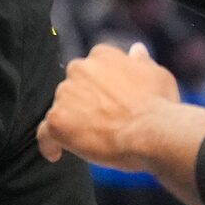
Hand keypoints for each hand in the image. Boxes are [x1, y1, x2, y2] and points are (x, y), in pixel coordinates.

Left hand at [38, 39, 180, 170]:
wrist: (152, 132)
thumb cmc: (159, 106)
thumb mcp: (157, 76)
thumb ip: (142, 62)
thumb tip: (136, 50)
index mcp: (101, 55)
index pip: (91, 69)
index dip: (98, 89)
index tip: (106, 103)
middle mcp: (79, 68)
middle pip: (72, 87)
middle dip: (82, 103)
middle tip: (100, 124)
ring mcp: (65, 93)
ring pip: (60, 108)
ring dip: (70, 121)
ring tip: (89, 141)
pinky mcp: (57, 119)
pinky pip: (45, 133)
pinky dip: (49, 143)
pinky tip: (56, 154)